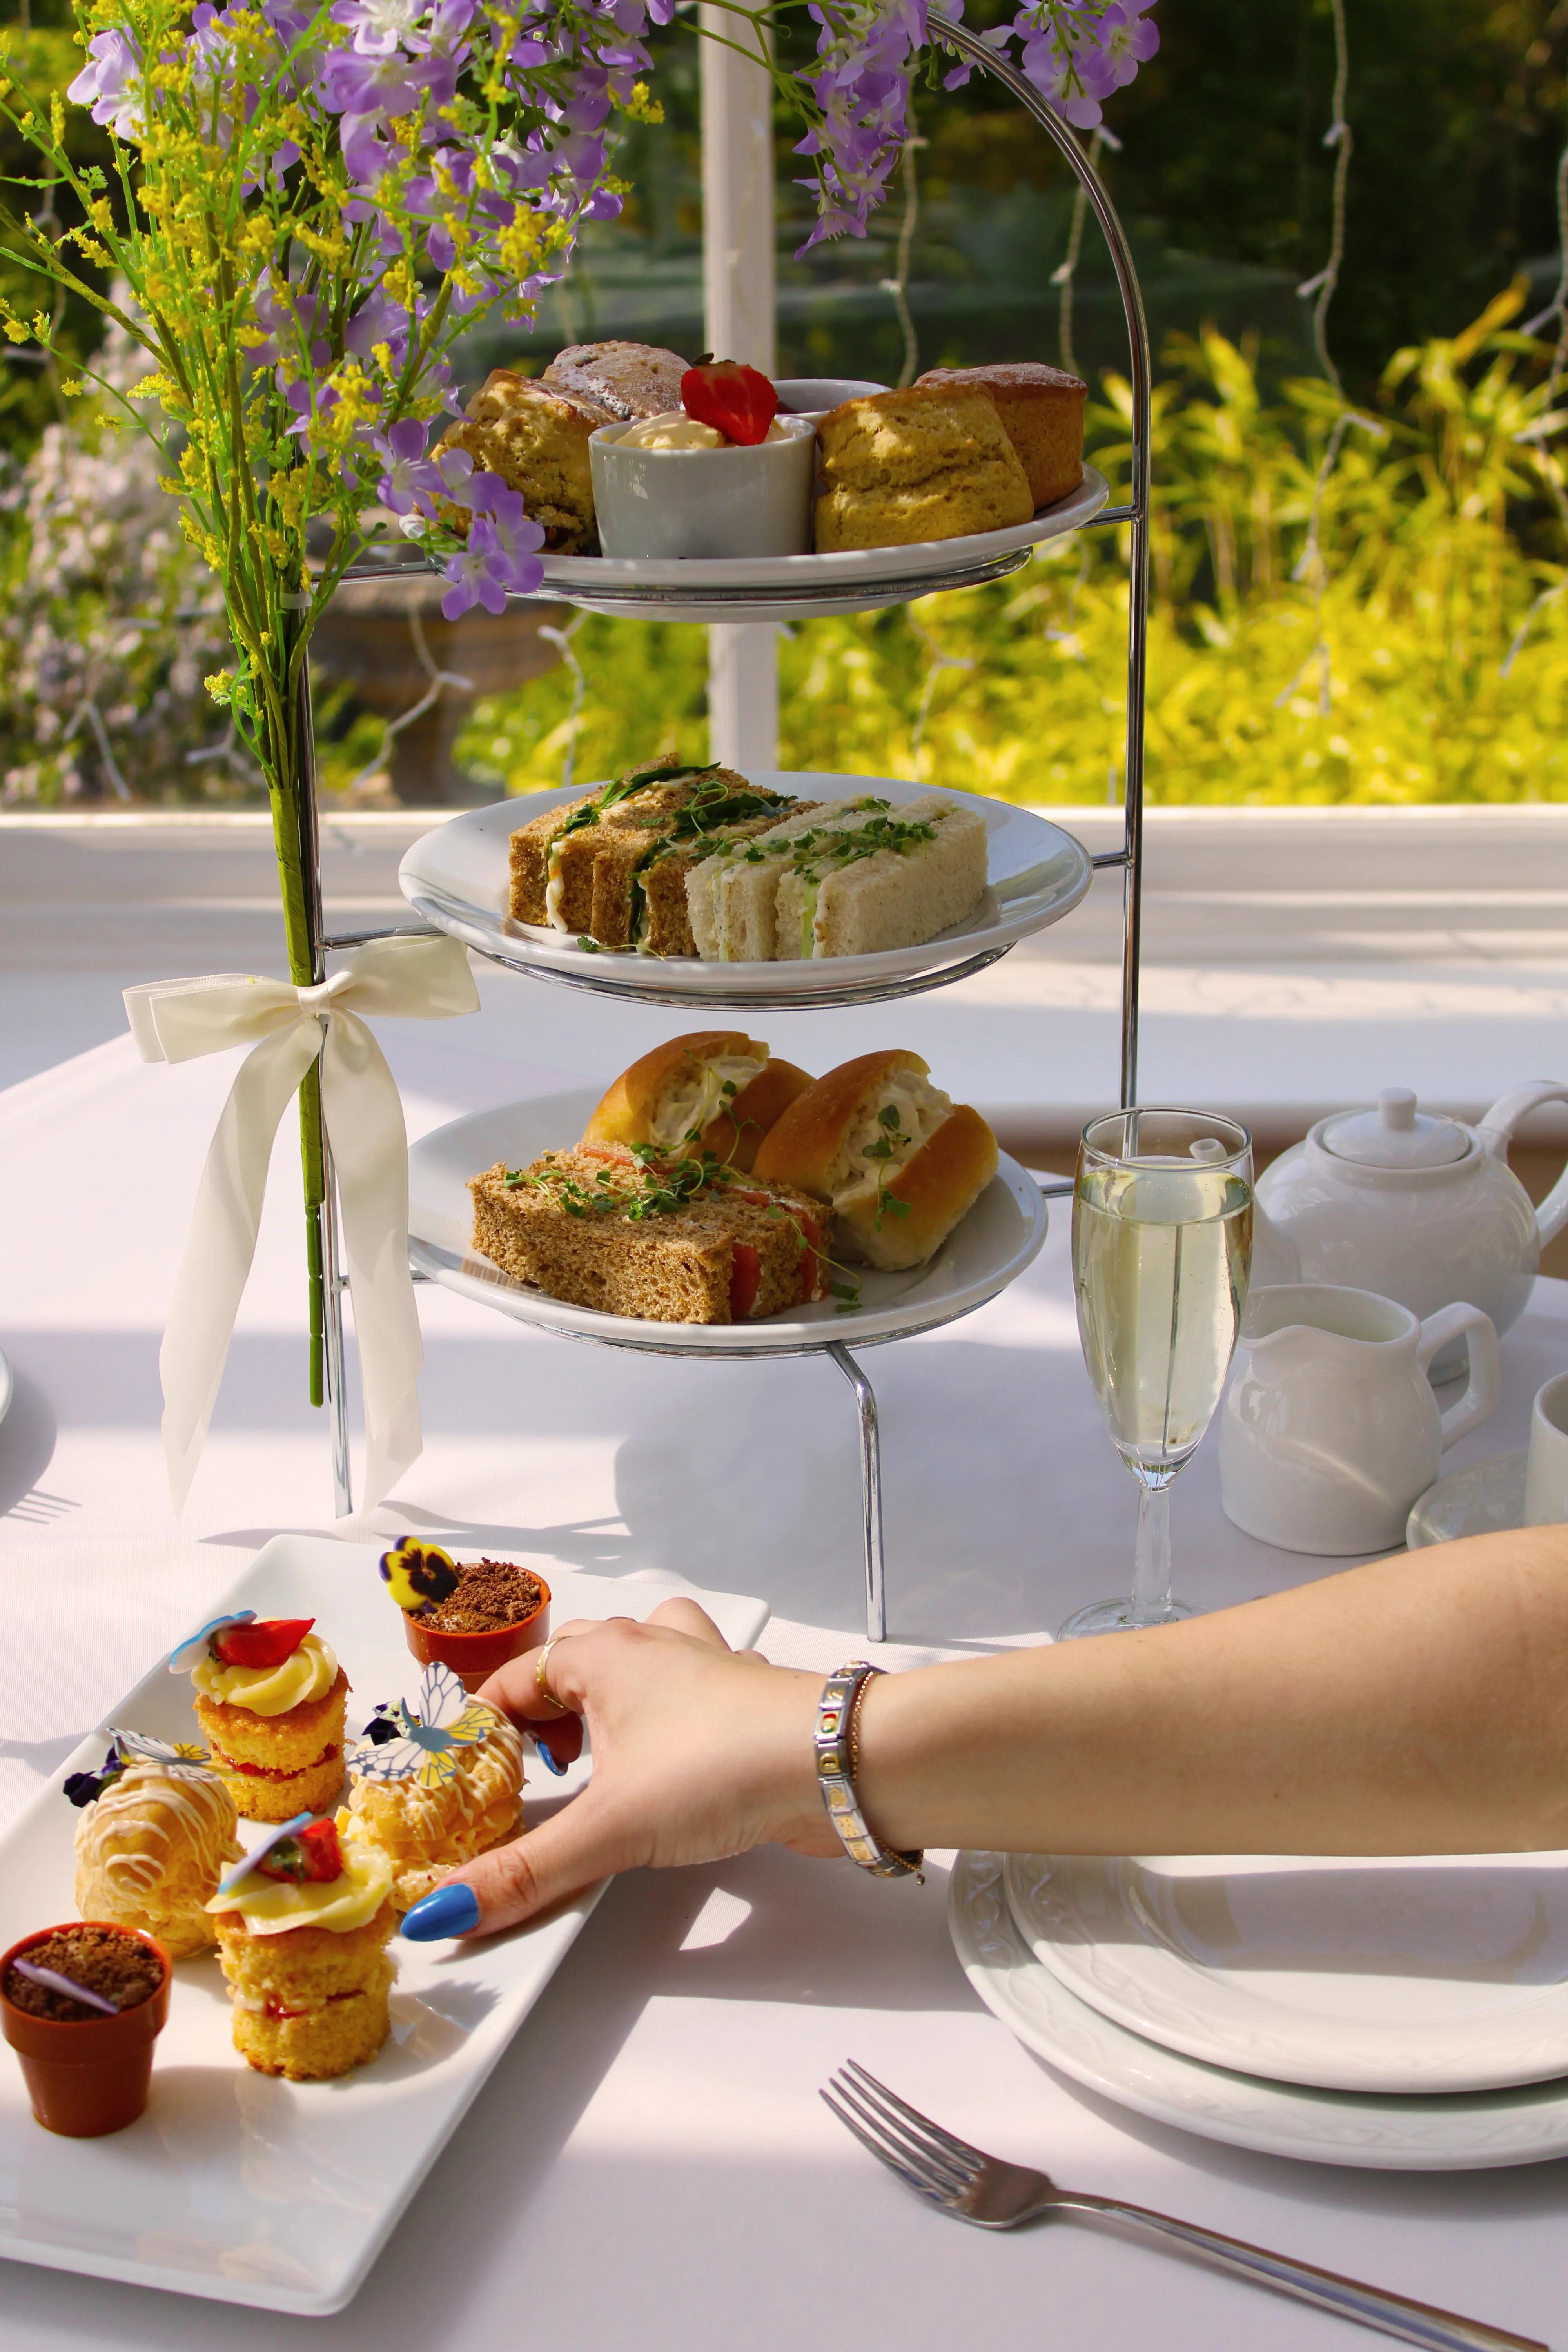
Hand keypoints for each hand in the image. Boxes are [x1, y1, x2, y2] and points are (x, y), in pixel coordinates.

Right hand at [401, 1599, 833, 1940]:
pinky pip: (688, 1689)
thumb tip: (448, 1907)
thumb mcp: (607, 1828)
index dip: (487, 1726)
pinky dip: (668, 1716)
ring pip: (640, 1656)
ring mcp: (704, 1668)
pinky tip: (667, 1759)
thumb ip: (525, 1872)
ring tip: (595, 1754)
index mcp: (606, 1654)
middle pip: (575, 1658)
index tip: (472, 1774)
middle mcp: (653, 1646)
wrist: (834, 1766)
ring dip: (611, 1696)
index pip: (517, 1678)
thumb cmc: (723, 1764)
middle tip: (534, 1770)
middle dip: (546, 1709)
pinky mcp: (743, 1702)